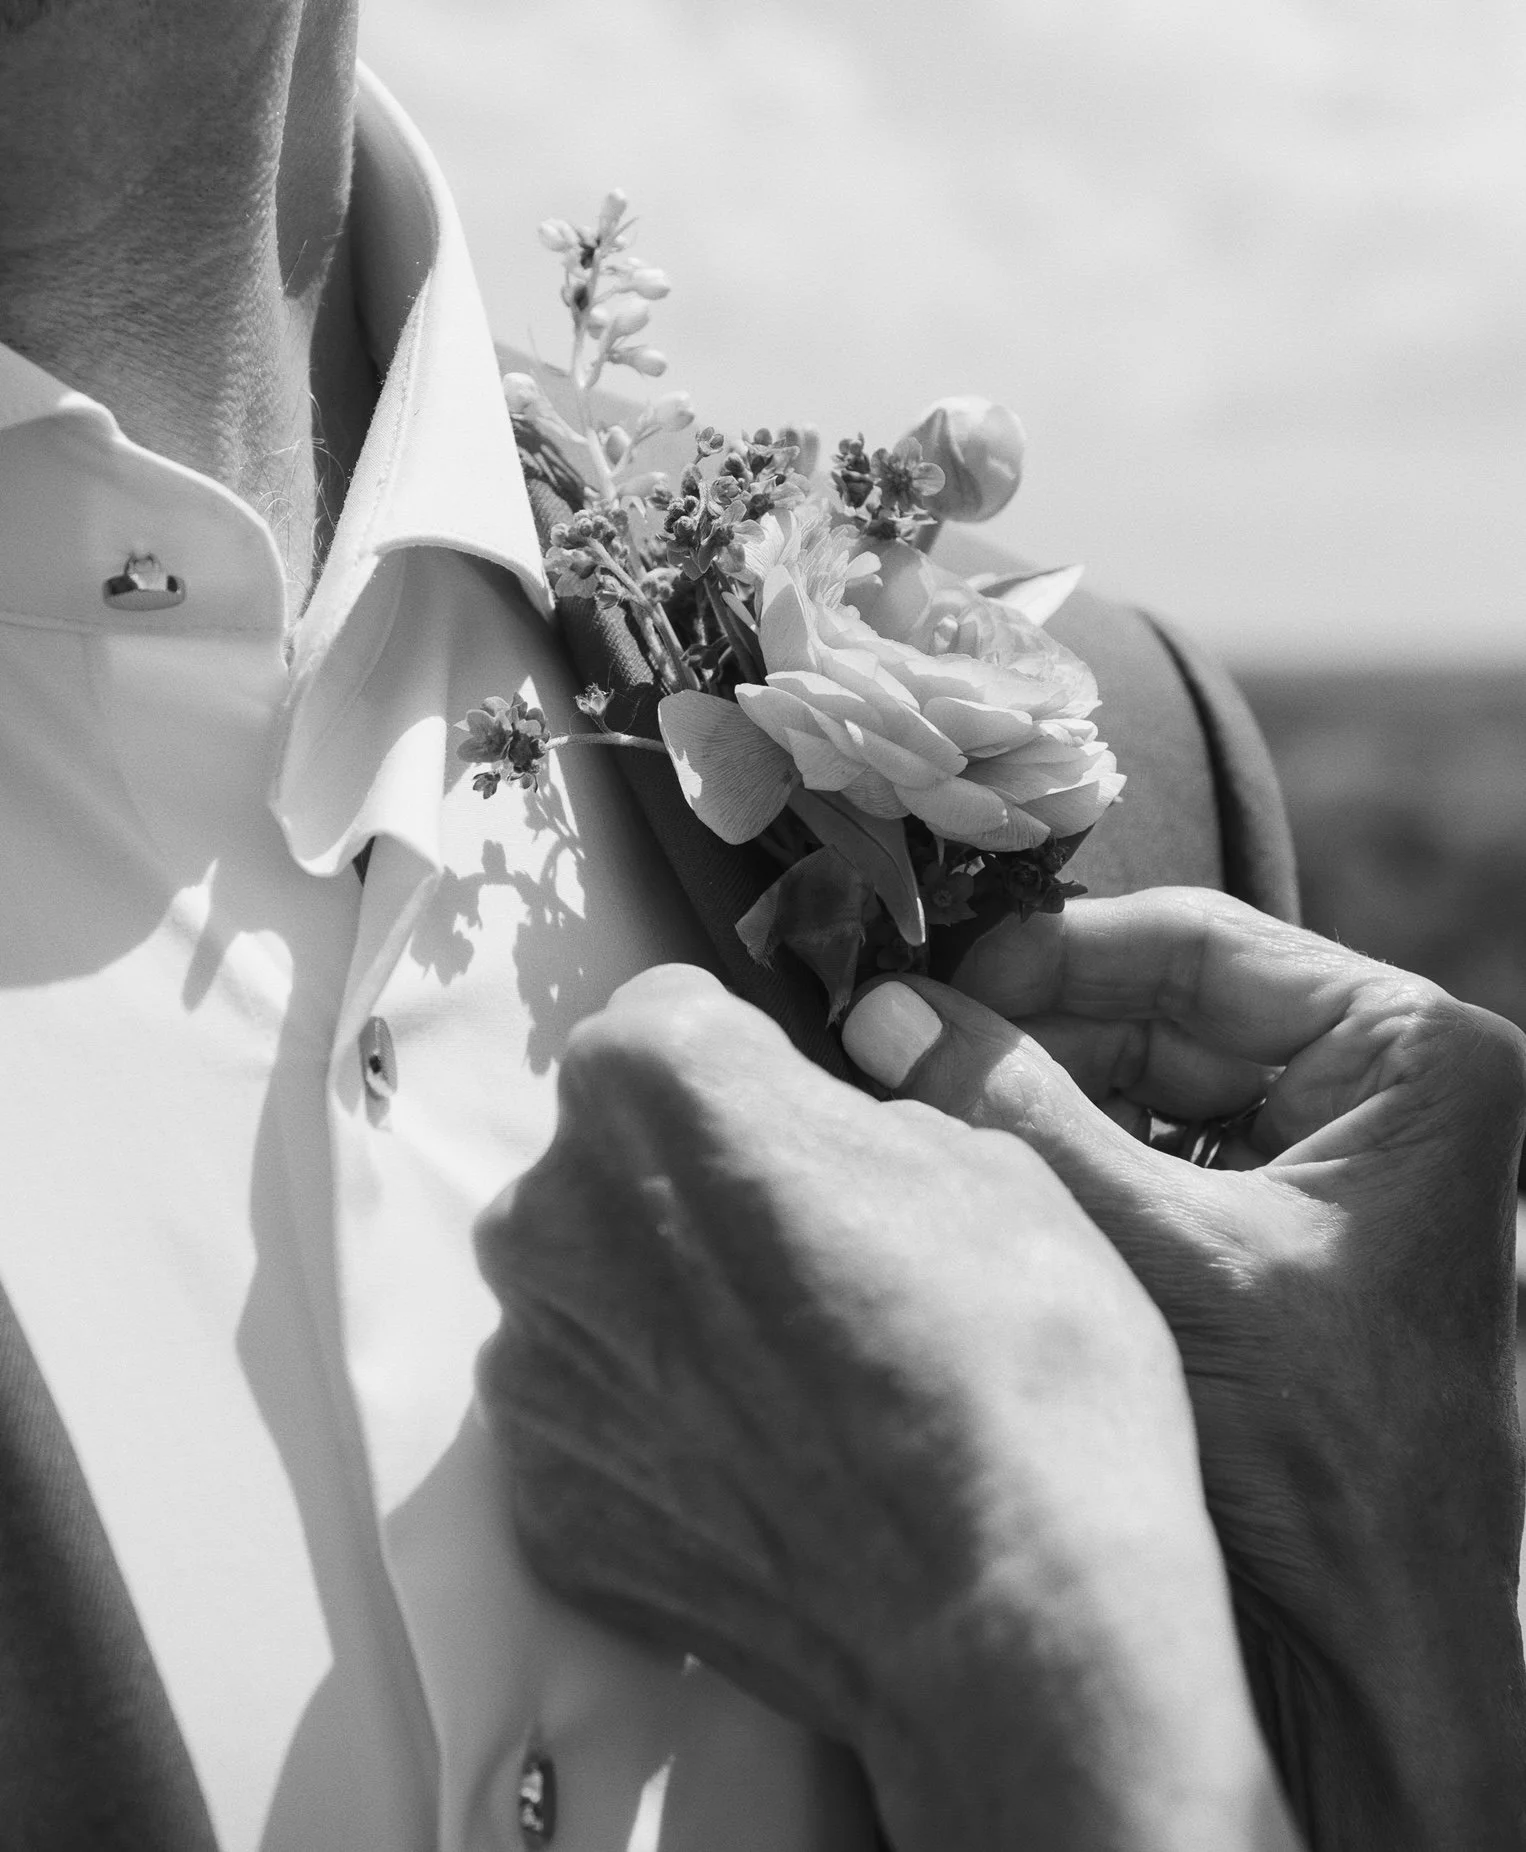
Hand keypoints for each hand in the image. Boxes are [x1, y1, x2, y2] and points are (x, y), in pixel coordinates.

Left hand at [475, 965, 1296, 1851]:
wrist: (1012, 1611)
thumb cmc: (1014, 1357)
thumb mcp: (981, 1159)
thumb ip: (855, 1115)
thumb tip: (828, 1132)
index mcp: (653, 1081)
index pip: (670, 1021)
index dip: (754, 1066)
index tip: (805, 1122)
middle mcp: (551, 1210)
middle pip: (615, 1160)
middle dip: (696, 1186)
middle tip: (816, 1260)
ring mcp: (534, 1365)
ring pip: (595, 1290)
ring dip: (668, 1309)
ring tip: (800, 1380)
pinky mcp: (542, 1500)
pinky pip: (595, 1420)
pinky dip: (657, 1430)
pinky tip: (765, 1468)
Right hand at [842, 888, 1525, 1847]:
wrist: (1378, 1663)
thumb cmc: (1322, 1470)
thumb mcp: (1160, 1256)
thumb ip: (1018, 1119)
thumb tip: (887, 1012)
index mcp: (1418, 1062)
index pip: (1199, 946)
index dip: (1052, 956)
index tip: (939, 984)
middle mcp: (1395, 1099)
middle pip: (1170, 1015)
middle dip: (1035, 1036)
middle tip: (908, 1052)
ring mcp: (1347, 1170)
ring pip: (1155, 1088)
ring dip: (1044, 1100)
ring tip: (933, 1117)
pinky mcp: (1297, 1237)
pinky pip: (1164, 1160)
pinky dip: (1078, 1165)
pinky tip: (995, 1185)